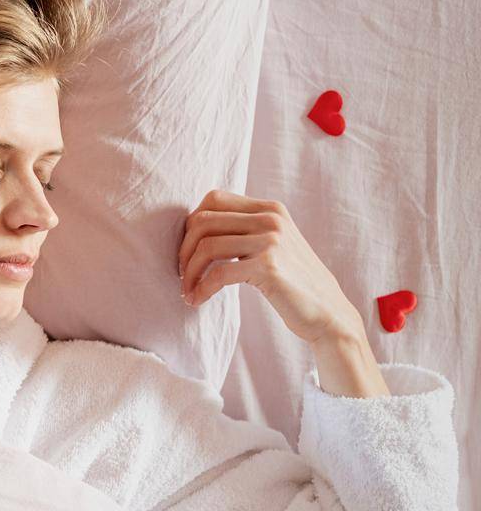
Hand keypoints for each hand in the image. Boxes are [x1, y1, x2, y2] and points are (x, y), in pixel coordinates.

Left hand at [177, 189, 361, 343]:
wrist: (329, 312)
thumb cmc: (293, 281)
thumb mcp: (272, 244)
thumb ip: (245, 229)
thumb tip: (197, 224)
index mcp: (270, 209)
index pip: (214, 198)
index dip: (192, 223)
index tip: (188, 249)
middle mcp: (270, 218)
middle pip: (202, 221)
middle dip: (184, 249)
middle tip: (182, 273)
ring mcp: (271, 240)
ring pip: (206, 246)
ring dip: (189, 272)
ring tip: (187, 290)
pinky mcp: (268, 266)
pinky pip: (217, 274)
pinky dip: (200, 288)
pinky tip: (197, 300)